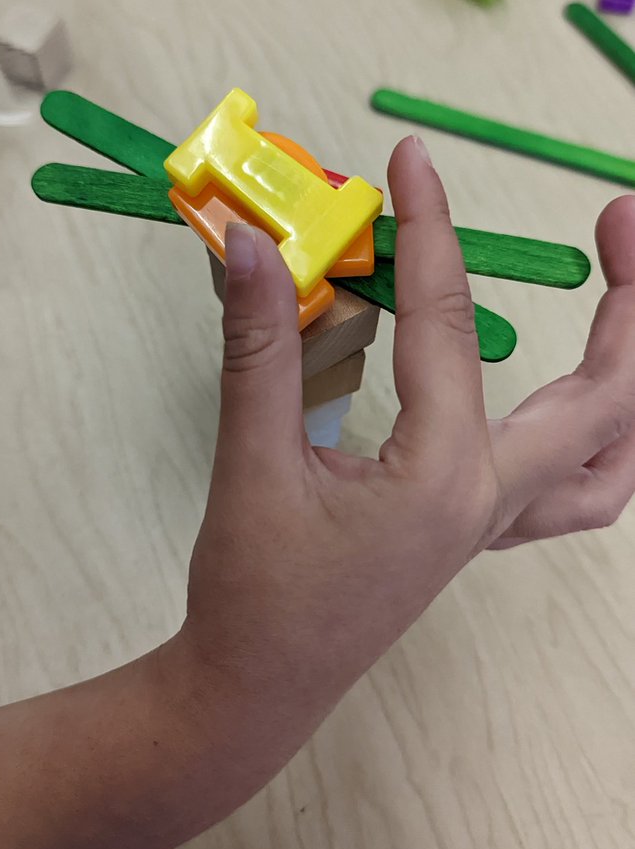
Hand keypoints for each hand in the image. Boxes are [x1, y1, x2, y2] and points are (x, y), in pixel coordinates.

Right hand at [178, 137, 634, 767]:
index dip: (431, 230)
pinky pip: (578, 489)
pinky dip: (600, 439)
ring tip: (624, 301)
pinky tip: (573, 399)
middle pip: (609, 396)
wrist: (256, 686)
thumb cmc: (256, 590)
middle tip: (618, 215)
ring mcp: (495, 523)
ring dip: (631, 377)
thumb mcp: (253, 460)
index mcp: (442, 477)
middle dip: (630, 300)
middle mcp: (491, 499)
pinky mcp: (479, 532)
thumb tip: (251, 248)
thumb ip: (260, 346)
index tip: (413, 162)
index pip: (450, 324)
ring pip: (614, 456)